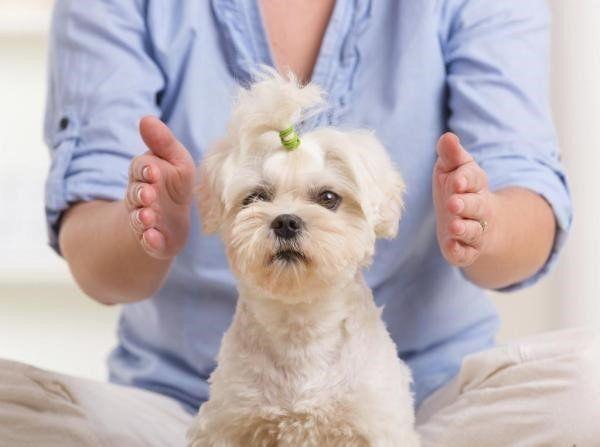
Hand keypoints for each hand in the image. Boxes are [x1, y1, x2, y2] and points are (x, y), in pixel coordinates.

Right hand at [126, 116, 194, 258]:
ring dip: (143, 218)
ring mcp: (145, 221)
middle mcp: (141, 198)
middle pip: (136, 194)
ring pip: (139, 218)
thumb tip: (146, 118)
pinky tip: (152, 238)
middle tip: (148, 194)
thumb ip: (163, 142)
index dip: (145, 169)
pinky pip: (149, 242)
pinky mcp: (154, 241)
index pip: (140, 169)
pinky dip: (150, 241)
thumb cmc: (174, 185)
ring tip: (148, 217)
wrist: (170, 222)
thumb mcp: (175, 161)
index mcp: (145, 175)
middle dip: (141, 194)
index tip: (152, 169)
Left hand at [433, 133, 495, 266]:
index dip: (465, 179)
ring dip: (464, 229)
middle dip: (466, 205)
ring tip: (453, 226)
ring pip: (473, 231)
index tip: (456, 179)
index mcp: (475, 185)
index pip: (473, 179)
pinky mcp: (467, 250)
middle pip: (476, 206)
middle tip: (453, 203)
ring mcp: (475, 231)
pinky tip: (451, 247)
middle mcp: (479, 208)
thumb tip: (447, 137)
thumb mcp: (453, 169)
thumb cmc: (459, 190)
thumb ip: (451, 155)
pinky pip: (465, 253)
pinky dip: (460, 251)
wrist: (476, 221)